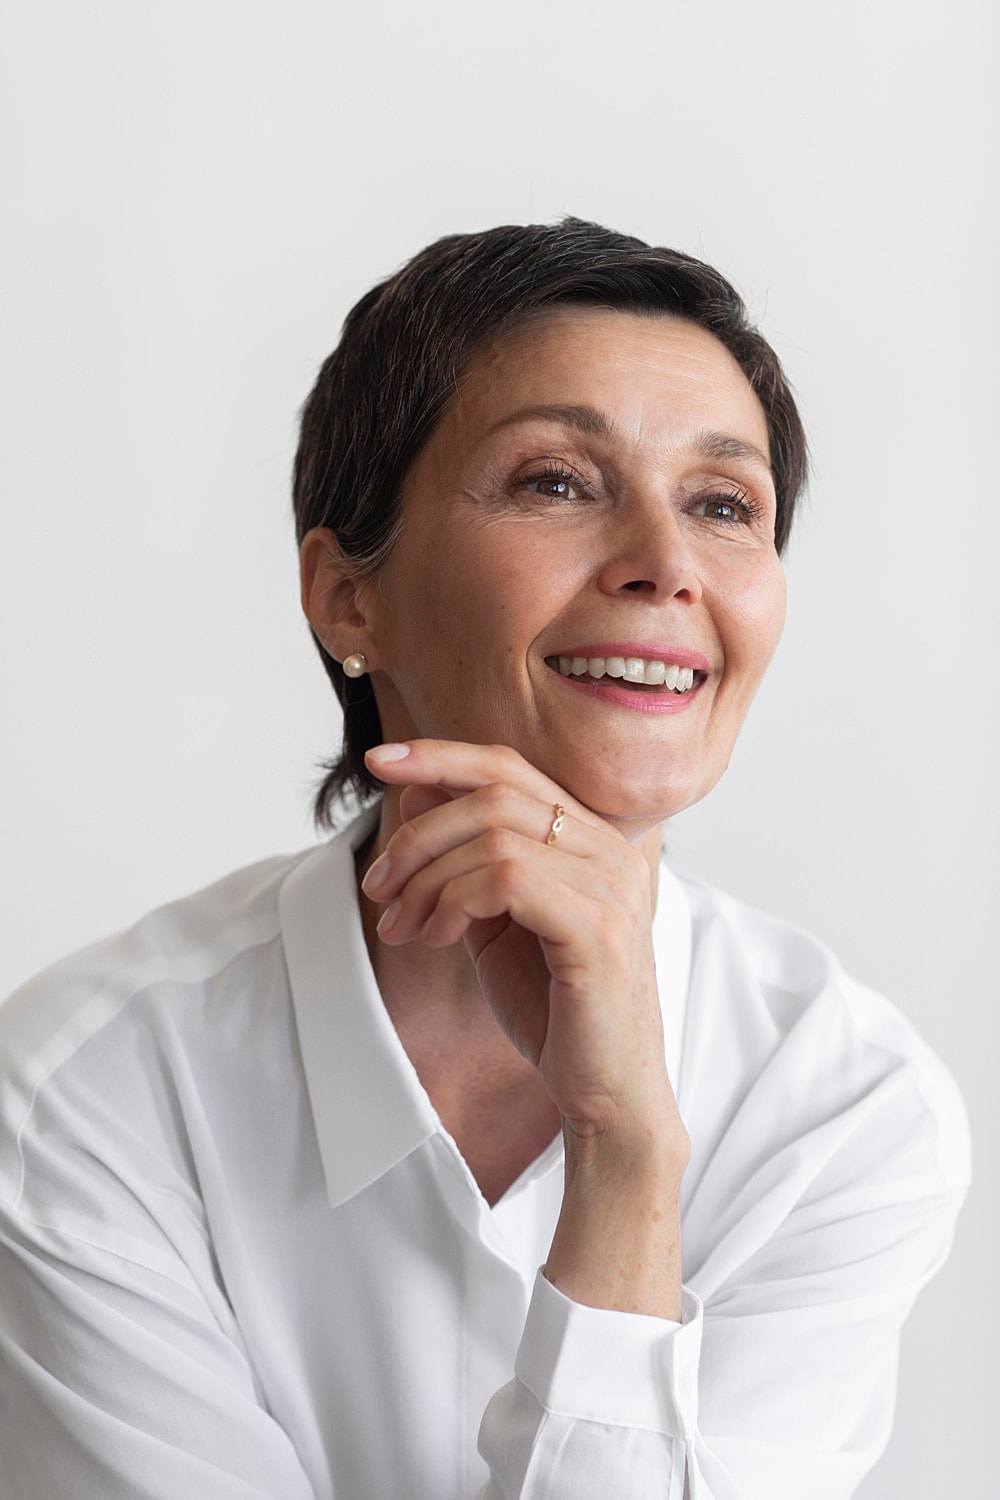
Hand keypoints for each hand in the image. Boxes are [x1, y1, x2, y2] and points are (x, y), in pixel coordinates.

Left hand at [363, 739, 681, 1150]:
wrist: (607, 1096)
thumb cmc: (555, 1012)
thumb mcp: (494, 923)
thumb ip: (464, 861)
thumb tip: (419, 792)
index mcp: (592, 840)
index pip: (512, 768)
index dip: (441, 755)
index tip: (378, 760)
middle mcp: (611, 850)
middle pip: (496, 792)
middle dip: (418, 833)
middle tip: (378, 886)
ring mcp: (612, 885)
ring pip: (493, 836)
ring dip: (426, 878)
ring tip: (401, 925)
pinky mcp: (599, 927)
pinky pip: (506, 879)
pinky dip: (452, 902)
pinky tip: (434, 939)